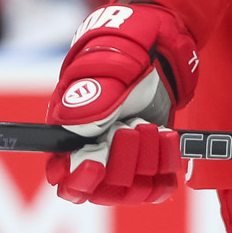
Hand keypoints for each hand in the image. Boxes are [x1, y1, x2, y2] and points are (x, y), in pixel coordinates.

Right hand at [44, 1, 198, 205]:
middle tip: (132, 128)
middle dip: (121, 163)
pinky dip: (166, 165)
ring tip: (150, 126)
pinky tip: (167, 137)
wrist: (159, 41)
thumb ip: (90, 94)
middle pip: (101, 191)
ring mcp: (126, 158)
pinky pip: (159, 185)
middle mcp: (96, 152)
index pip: (63, 179)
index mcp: (70, 134)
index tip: (96, 162)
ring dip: (146, 161)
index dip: (78, 180)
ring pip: (131, 190)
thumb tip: (71, 121)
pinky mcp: (153, 158)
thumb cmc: (123, 49)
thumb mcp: (106, 65)